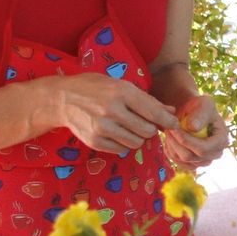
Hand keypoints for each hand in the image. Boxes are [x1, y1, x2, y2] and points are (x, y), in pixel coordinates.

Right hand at [55, 75, 178, 151]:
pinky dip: (123, 144)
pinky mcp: (95, 141)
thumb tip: (171, 112)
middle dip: (150, 129)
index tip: (174, 124)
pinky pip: (121, 149)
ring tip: (129, 127)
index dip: (168, 121)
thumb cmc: (96, 88)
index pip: (154, 113)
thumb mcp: (121, 85)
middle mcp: (112, 110)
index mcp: (122, 92)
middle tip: (144, 123)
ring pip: (136, 143)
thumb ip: (147, 100)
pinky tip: (116, 132)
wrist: (63, 98)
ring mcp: (102, 128)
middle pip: (148, 131)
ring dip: (138, 137)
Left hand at [162, 95, 229, 170]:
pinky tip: (170, 141)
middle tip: (168, 129)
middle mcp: (216, 154)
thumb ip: (201, 115)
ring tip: (169, 132)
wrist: (194, 112)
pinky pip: (180, 163)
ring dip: (172, 147)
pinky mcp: (195, 163)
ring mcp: (205, 160)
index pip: (203, 149)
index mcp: (222, 140)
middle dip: (176, 143)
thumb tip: (193, 128)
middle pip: (192, 157)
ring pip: (183, 161)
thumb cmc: (200, 107)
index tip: (174, 129)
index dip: (187, 141)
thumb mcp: (204, 104)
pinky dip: (171, 153)